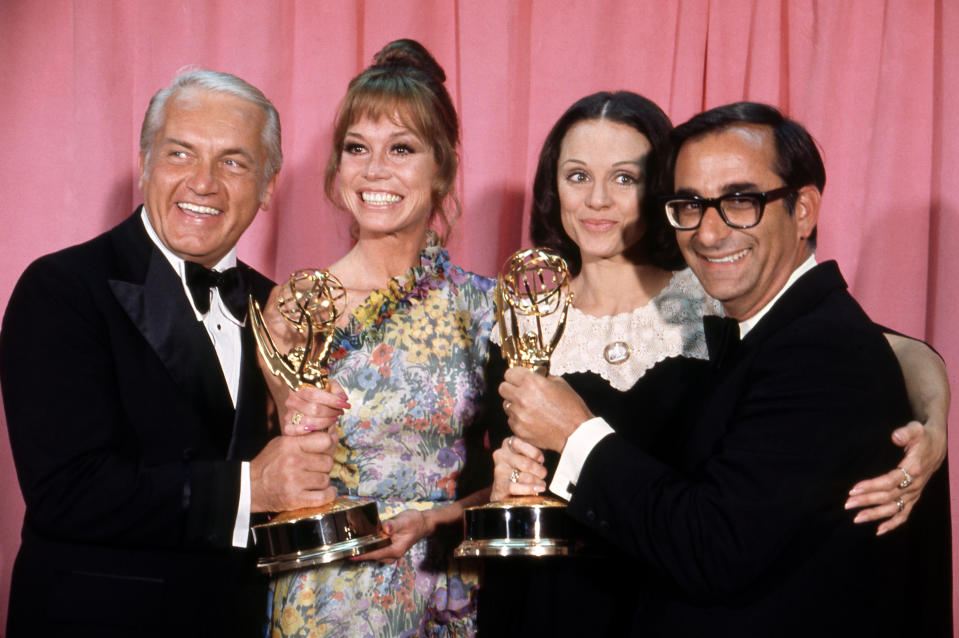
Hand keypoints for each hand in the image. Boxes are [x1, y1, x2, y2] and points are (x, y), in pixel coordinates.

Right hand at [250, 430, 337, 512]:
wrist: (249, 487)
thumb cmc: (269, 464)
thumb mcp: (283, 444)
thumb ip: (307, 439)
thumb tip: (334, 436)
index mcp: (290, 444)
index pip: (325, 441)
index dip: (328, 446)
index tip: (324, 451)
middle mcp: (293, 461)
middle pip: (328, 462)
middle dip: (324, 466)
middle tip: (314, 469)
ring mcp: (294, 481)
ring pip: (326, 479)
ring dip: (322, 482)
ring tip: (312, 481)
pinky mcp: (294, 499)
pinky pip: (323, 497)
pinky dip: (328, 495)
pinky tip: (326, 492)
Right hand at [279, 380, 349, 435]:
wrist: (308, 406)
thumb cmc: (319, 396)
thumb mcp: (327, 387)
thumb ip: (336, 389)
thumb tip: (343, 398)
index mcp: (299, 388)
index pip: (315, 394)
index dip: (332, 400)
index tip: (345, 404)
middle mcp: (292, 401)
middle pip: (314, 409)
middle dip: (331, 412)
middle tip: (340, 412)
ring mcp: (289, 414)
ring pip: (308, 421)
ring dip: (325, 422)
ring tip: (334, 419)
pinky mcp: (287, 426)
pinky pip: (293, 430)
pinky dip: (305, 431)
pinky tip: (316, 430)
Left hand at [352, 510, 431, 563]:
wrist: (422, 524)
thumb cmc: (414, 522)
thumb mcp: (405, 521)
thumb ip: (394, 525)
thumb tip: (385, 528)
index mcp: (395, 550)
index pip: (374, 554)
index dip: (361, 555)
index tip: (348, 554)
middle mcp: (391, 555)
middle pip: (371, 556)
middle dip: (358, 552)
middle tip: (343, 547)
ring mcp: (390, 554)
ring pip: (372, 554)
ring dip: (362, 551)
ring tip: (348, 544)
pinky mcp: (388, 550)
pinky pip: (375, 551)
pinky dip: (367, 547)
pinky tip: (359, 542)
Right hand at [490, 436, 546, 500]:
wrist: (505, 489)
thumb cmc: (520, 468)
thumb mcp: (526, 454)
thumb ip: (533, 452)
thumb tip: (543, 459)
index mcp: (507, 444)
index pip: (519, 443)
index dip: (534, 452)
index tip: (541, 460)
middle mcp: (500, 455)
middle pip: (526, 463)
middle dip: (539, 471)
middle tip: (543, 474)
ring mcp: (499, 470)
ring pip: (524, 476)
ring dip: (537, 481)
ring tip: (542, 484)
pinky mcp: (499, 485)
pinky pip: (515, 487)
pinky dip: (529, 489)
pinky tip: (538, 489)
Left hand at [500, 368, 592, 452]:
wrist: (576, 433)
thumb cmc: (571, 409)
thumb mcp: (560, 384)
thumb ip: (543, 378)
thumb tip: (535, 376)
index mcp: (531, 383)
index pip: (509, 373)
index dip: (515, 375)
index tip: (518, 377)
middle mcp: (521, 397)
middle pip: (503, 388)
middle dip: (511, 388)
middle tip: (520, 391)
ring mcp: (518, 415)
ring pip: (506, 405)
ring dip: (514, 404)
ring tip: (529, 407)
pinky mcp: (518, 429)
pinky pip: (511, 420)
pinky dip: (518, 419)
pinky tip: (532, 419)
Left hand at [845, 418, 947, 533]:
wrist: (937, 446)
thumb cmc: (922, 437)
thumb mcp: (916, 429)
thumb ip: (905, 433)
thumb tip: (895, 437)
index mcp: (913, 469)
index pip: (890, 482)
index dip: (872, 486)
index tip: (854, 489)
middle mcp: (914, 485)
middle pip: (888, 497)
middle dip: (867, 501)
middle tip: (848, 504)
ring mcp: (914, 493)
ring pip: (894, 508)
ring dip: (875, 515)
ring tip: (856, 518)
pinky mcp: (914, 497)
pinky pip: (904, 514)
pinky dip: (893, 523)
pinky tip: (878, 530)